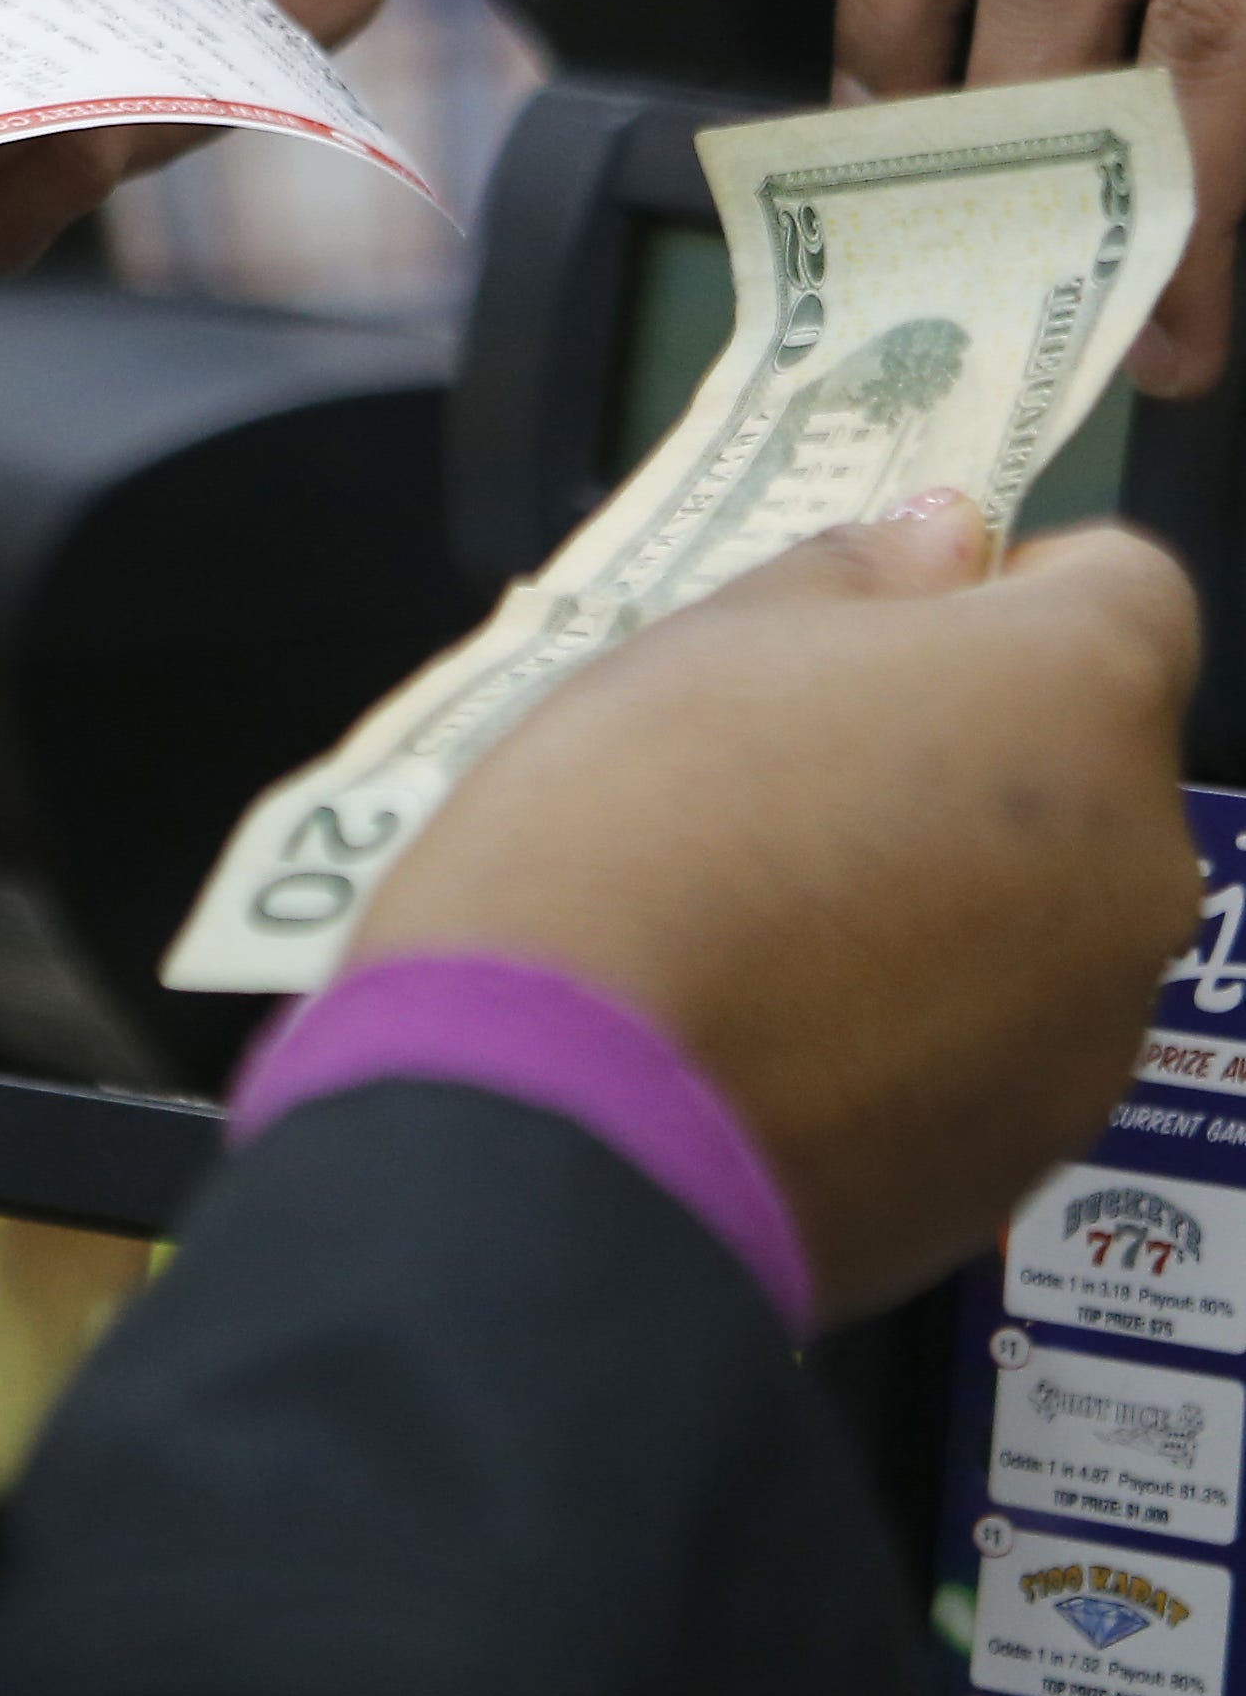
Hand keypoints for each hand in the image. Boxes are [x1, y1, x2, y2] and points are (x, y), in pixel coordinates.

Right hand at [352, 493, 1201, 1323]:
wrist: (560, 1113)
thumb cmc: (619, 832)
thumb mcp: (698, 641)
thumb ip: (852, 572)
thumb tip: (941, 544)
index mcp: (1069, 692)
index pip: (1124, 581)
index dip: (1005, 588)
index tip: (892, 623)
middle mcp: (1134, 856)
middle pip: (1080, 759)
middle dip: (963, 751)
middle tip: (787, 773)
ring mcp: (1096, 1021)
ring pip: (1043, 905)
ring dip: (943, 888)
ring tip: (759, 917)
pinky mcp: (1033, 1150)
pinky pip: (995, 1039)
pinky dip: (913, 1019)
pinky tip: (772, 1024)